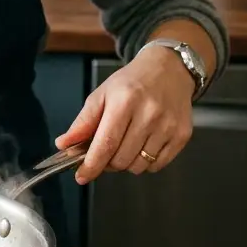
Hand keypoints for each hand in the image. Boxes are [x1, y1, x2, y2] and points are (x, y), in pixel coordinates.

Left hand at [54, 44, 194, 182]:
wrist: (169, 70)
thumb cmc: (131, 83)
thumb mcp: (101, 95)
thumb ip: (83, 122)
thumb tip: (64, 145)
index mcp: (124, 101)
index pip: (105, 143)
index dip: (92, 164)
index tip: (81, 177)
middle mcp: (149, 114)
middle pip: (121, 159)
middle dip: (107, 162)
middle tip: (105, 150)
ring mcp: (168, 126)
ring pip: (138, 166)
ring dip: (126, 163)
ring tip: (125, 144)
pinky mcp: (182, 136)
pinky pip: (157, 165)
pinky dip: (145, 162)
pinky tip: (142, 145)